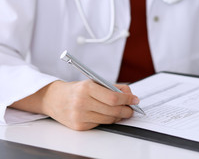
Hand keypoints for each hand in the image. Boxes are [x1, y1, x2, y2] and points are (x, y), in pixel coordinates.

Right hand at [11, 80, 139, 130]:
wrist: (54, 99)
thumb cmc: (77, 89)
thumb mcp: (94, 82)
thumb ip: (113, 87)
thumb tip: (130, 95)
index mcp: (87, 88)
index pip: (113, 97)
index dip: (127, 100)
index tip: (135, 100)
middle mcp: (82, 102)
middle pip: (112, 110)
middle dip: (126, 110)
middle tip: (132, 109)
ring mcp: (79, 115)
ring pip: (108, 119)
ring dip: (118, 116)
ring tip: (122, 112)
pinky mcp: (79, 126)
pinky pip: (100, 124)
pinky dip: (106, 120)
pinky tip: (107, 115)